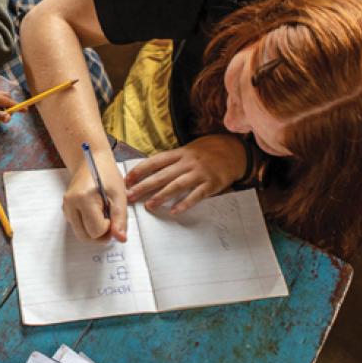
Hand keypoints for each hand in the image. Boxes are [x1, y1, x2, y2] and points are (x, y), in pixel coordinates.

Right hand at [64, 147, 127, 241]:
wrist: (90, 160)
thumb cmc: (106, 174)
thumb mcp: (119, 195)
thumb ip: (120, 219)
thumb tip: (121, 239)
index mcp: (83, 199)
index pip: (96, 231)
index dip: (109, 227)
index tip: (113, 212)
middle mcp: (70, 205)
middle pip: (86, 237)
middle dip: (101, 233)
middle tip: (110, 217)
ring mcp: (65, 208)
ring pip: (82, 234)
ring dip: (95, 230)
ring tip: (103, 213)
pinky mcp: (65, 210)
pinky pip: (79, 227)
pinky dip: (88, 225)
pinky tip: (95, 212)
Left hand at [126, 134, 245, 214]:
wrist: (234, 151)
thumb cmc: (206, 152)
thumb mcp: (187, 151)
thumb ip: (170, 161)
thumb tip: (147, 172)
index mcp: (179, 153)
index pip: (155, 161)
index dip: (140, 170)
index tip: (127, 180)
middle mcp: (188, 162)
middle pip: (162, 175)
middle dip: (144, 186)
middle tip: (130, 196)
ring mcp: (200, 173)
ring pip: (177, 185)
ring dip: (161, 196)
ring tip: (149, 205)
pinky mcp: (211, 184)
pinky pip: (196, 195)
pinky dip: (185, 203)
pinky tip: (174, 211)